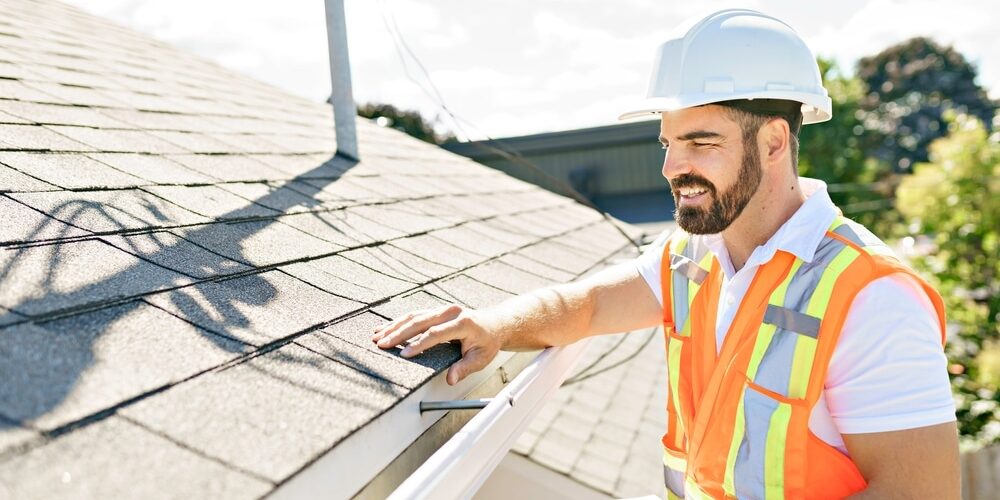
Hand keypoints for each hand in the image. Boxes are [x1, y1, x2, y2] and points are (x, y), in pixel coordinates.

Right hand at [372, 304, 501, 385]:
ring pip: (414, 316)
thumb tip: (450, 379)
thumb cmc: (487, 343)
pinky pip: (415, 315)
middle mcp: (451, 312)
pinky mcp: (436, 310)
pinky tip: (385, 328)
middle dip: (398, 334)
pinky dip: (399, 322)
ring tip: (377, 337)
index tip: (404, 355)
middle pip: (420, 321)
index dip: (419, 344)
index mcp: (463, 323)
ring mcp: (443, 309)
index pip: (436, 333)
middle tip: (381, 344)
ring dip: (394, 326)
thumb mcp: (481, 359)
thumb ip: (464, 368)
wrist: (494, 324)